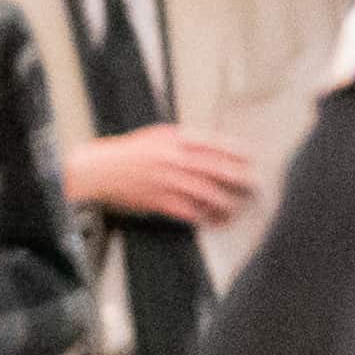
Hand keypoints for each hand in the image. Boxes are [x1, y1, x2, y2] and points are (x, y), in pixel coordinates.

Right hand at [66, 122, 260, 227]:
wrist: (99, 170)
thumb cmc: (128, 153)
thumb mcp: (157, 135)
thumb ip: (185, 139)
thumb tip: (212, 147)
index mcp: (177, 139)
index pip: (218, 145)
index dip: (239, 153)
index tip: (252, 159)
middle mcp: (176, 159)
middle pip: (220, 170)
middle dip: (242, 179)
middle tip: (255, 185)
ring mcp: (169, 181)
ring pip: (209, 193)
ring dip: (227, 203)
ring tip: (237, 208)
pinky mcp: (161, 201)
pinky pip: (191, 211)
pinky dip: (205, 216)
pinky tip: (213, 219)